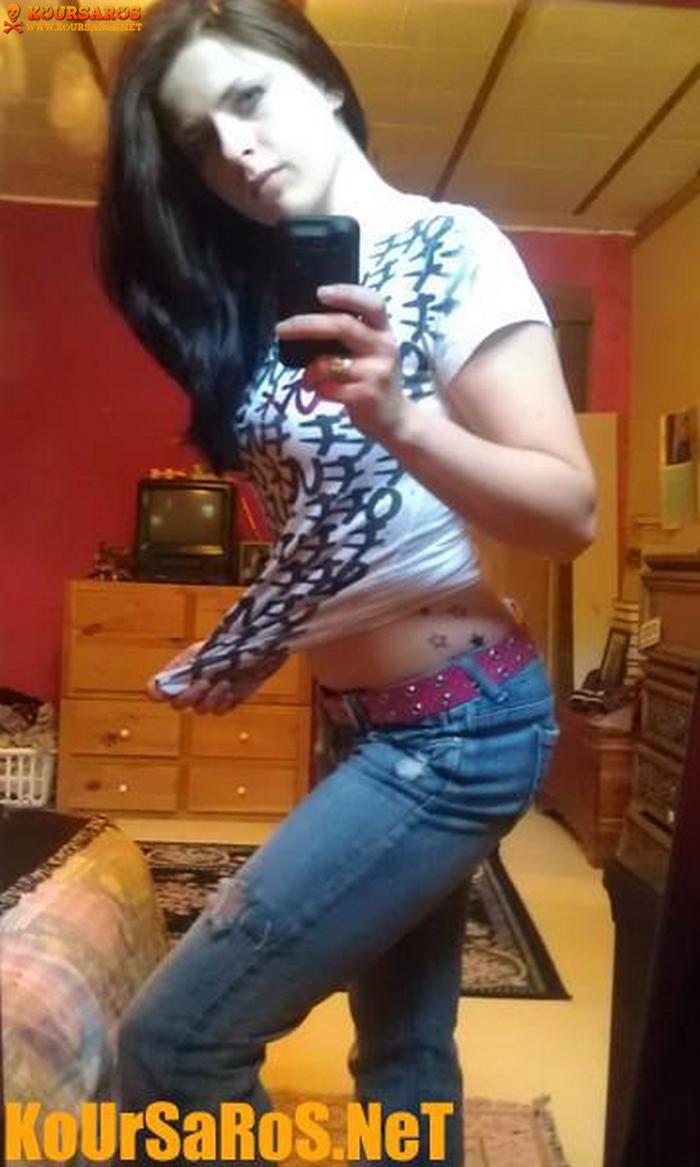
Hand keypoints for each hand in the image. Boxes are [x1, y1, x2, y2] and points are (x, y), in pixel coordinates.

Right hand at [147, 641, 236, 715]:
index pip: (157, 690)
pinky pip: (218, 711)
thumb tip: (160, 685)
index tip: (163, 692)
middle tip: (204, 682)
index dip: (157, 693)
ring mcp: (205, 699)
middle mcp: (188, 690)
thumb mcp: (199, 653)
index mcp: (177, 675)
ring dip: (212, 698)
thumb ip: (181, 669)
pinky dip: (224, 702)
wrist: (248, 651)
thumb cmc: (220, 648)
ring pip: (200, 710)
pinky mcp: (223, 704)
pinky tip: (230, 690)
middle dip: (190, 695)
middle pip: (178, 704)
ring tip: (224, 682)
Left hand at [275, 284, 414, 441]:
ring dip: (309, 371)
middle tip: (282, 328)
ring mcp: (376, 373)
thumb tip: (306, 323)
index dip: (347, 294)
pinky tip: (320, 392)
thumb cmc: (374, 379)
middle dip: (306, 325)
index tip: (320, 292)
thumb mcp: (372, 351)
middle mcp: (383, 348)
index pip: (372, 303)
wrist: (395, 418)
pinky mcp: (366, 396)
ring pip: (328, 363)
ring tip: (307, 380)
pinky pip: (328, 388)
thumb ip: (350, 335)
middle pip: (343, 326)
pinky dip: (317, 389)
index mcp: (383, 331)